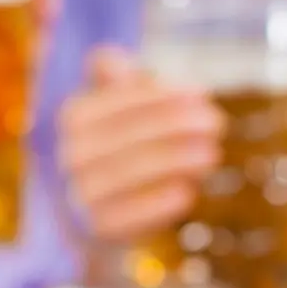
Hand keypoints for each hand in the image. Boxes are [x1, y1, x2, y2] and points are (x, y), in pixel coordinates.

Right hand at [56, 47, 223, 243]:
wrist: (94, 215)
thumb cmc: (117, 147)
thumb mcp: (114, 106)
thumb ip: (115, 78)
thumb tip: (106, 57)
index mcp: (74, 117)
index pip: (123, 99)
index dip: (165, 94)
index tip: (202, 93)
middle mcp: (70, 155)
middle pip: (130, 133)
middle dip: (178, 125)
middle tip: (217, 124)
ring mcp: (79, 194)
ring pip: (131, 173)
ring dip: (177, 161)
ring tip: (212, 155)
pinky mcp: (97, 230)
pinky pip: (128, 217)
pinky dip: (159, 203)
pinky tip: (187, 193)